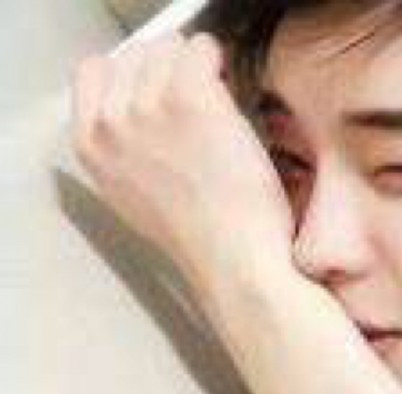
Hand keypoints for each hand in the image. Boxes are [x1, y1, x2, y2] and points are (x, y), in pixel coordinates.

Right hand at [71, 31, 294, 285]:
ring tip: (216, 107)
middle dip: (169, 71)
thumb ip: (127, 151)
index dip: (133, 76)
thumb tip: (144, 117)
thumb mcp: (138, 197)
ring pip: (171, 48)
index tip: (159, 91)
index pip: (95, 72)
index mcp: (92, 147)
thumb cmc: (200, 239)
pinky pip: (201, 50)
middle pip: (136, 55)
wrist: (233, 260)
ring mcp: (146, 108)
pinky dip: (217, 63)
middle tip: (198, 105)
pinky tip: (228, 91)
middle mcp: (111, 123)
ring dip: (197, 67)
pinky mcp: (188, 99)